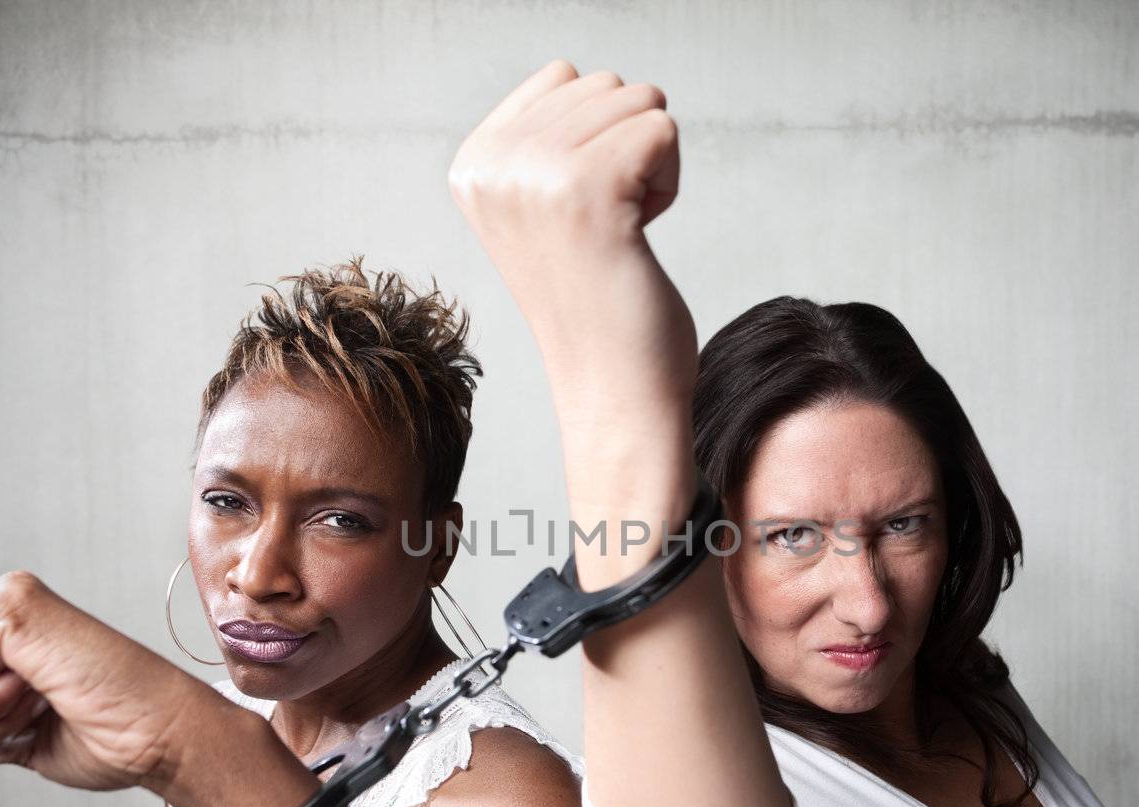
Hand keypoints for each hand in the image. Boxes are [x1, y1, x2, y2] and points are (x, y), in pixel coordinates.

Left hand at [0, 571, 228, 796]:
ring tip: (51, 701)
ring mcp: (7, 602)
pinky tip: (44, 690)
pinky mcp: (10, 609)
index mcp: (6, 635)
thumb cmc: (117, 738)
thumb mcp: (15, 746)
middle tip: (47, 712)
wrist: (167, 738)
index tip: (42, 719)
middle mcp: (3, 609)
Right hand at [450, 61, 697, 574]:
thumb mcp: (545, 206)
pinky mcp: (587, 191)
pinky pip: (663, 130)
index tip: (579, 215)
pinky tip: (637, 241)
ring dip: (649, 168)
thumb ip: (545, 141)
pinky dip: (667, 186)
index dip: (597, 139)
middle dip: (628, 150)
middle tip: (604, 232)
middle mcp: (491, 166)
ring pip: (637, 102)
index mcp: (471, 166)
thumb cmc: (598, 307)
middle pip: (604, 84)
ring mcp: (533, 176)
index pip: (565, 77)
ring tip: (618, 237)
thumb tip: (578, 77)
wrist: (611, 395)